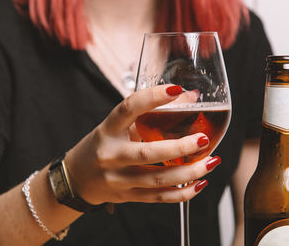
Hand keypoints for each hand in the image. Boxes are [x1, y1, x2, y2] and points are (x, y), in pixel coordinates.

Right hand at [65, 85, 220, 204]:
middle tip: (203, 139)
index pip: (128, 109)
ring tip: (211, 162)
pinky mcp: (128, 196)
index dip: (151, 98)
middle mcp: (111, 155)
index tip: (176, 90)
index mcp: (108, 130)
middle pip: (146, 153)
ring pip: (157, 179)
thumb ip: (149, 113)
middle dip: (178, 148)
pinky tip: (199, 183)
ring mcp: (119, 179)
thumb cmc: (102, 145)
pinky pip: (158, 198)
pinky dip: (182, 193)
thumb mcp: (117, 126)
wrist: (76, 178)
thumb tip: (190, 98)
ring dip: (188, 172)